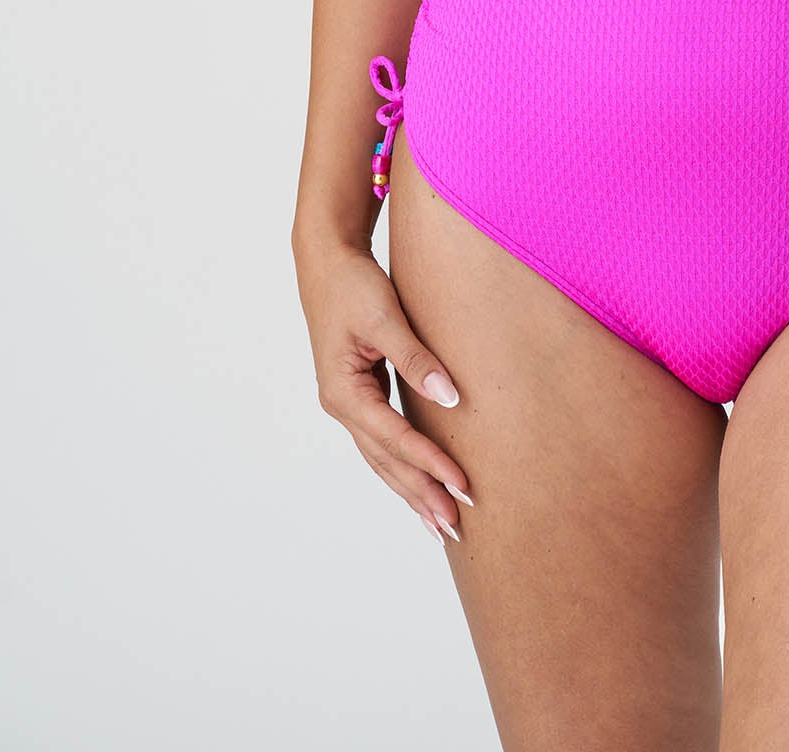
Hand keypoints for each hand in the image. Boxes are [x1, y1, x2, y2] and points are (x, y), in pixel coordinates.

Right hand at [295, 239, 473, 545]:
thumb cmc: (354, 285)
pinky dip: (404, 465)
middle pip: (386, 462)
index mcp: (344, 392)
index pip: (395, 439)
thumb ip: (416, 358)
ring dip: (412, 490)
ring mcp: (349, 403)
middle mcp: (343, 406)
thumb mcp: (385, 317)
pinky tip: (421, 483)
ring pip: (383, 458)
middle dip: (421, 495)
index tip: (463, 486)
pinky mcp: (361, 394)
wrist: (326, 261)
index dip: (430, 464)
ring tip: (441, 523)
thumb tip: (451, 399)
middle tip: (456, 527)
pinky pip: (385, 440)